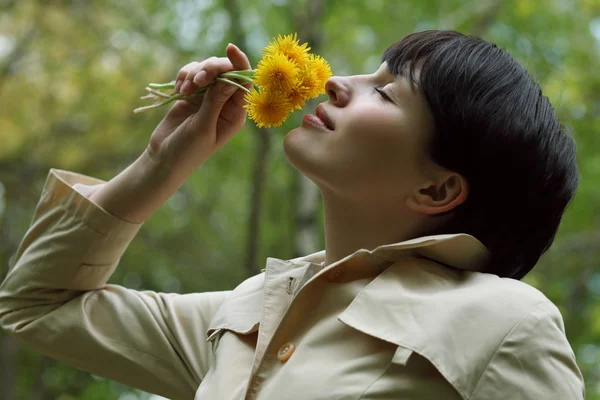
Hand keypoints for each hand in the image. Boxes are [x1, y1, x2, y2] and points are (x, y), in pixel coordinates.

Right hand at [146, 43, 251, 177]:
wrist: (164, 158)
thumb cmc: (188, 150)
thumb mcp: (203, 127)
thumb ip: (215, 101)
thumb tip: (231, 78)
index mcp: (235, 113)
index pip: (243, 82)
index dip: (239, 63)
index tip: (230, 48)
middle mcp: (224, 103)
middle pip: (225, 71)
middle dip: (211, 69)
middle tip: (197, 79)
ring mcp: (207, 97)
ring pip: (206, 70)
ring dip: (194, 74)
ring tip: (183, 90)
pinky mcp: (191, 94)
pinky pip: (190, 74)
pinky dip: (184, 76)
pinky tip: (178, 90)